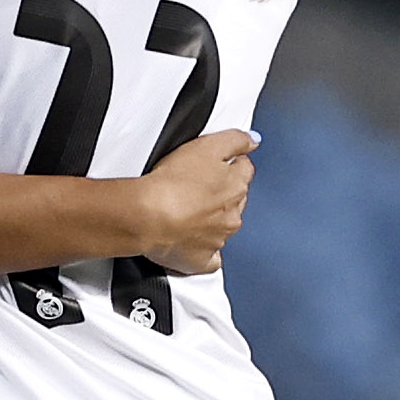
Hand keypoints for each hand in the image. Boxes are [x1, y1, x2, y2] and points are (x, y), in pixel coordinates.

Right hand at [128, 128, 255, 274]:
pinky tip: (190, 240)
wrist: (147, 217)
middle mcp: (231, 215)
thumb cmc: (171, 184)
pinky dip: (203, 251)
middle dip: (220, 192)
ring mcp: (217, 239)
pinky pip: (209, 257)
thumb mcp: (207, 145)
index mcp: (235, 186)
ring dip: (211, 219)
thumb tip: (252, 141)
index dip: (228, 163)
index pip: (244, 170)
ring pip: (222, 227)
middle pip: (234, 199)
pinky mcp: (200, 259)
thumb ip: (234, 140)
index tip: (215, 162)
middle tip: (195, 185)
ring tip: (186, 210)